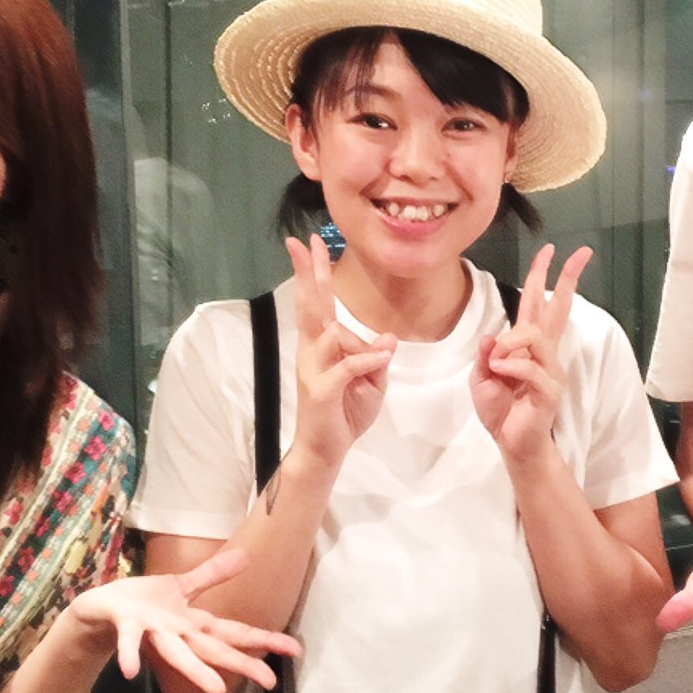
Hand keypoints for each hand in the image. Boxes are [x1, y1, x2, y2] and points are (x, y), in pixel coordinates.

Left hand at [66, 548, 299, 692]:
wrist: (101, 609)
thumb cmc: (144, 602)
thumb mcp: (182, 585)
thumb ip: (215, 574)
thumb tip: (247, 556)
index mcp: (194, 623)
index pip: (237, 632)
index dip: (266, 640)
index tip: (296, 650)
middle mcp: (179, 634)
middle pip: (214, 649)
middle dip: (242, 664)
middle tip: (270, 682)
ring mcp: (155, 633)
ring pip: (178, 653)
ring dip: (195, 671)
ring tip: (215, 690)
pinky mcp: (129, 626)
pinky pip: (130, 642)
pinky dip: (130, 656)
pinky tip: (130, 672)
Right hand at [284, 234, 393, 470]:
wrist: (326, 449)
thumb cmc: (346, 411)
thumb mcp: (371, 381)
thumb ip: (376, 357)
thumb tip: (388, 337)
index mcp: (322, 344)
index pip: (317, 301)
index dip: (311, 272)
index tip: (307, 243)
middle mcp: (312, 350)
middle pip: (311, 305)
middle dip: (309, 273)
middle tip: (305, 243)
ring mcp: (313, 369)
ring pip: (330, 334)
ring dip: (357, 340)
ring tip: (379, 356)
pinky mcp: (321, 390)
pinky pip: (346, 367)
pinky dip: (365, 360)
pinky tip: (381, 358)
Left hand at [470, 244, 590, 468]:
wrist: (511, 444)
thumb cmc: (500, 410)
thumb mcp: (482, 378)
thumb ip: (486, 356)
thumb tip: (493, 337)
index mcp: (529, 345)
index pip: (539, 304)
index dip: (544, 276)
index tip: (552, 250)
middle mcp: (545, 352)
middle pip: (558, 307)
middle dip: (567, 278)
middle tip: (580, 253)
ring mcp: (551, 370)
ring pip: (535, 335)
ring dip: (511, 342)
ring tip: (496, 360)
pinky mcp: (549, 390)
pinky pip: (529, 367)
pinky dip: (510, 367)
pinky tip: (500, 373)